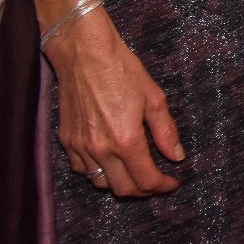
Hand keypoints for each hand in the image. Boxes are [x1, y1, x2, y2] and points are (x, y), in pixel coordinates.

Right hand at [46, 12, 184, 195]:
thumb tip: (177, 156)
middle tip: (156, 180)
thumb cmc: (122, 70)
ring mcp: (80, 147)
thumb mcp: (154, 98)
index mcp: (125, 140)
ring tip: (135, 170)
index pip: (145, 180)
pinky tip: (110, 159)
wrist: (84, 54)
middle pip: (123, 189)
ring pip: (100, 182)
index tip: (172, 182)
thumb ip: (165, 131)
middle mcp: (100, 149)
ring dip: (120, 183)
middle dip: (143, 189)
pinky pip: (83, 169)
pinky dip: (99, 171)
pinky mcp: (66, 141)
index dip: (162, 186)